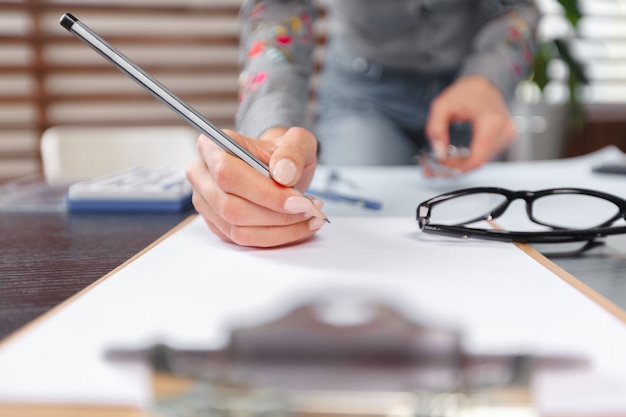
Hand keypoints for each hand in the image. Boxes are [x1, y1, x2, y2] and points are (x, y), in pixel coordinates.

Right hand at [185, 126, 325, 246]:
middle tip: (310, 210)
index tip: (300, 201)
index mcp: (211, 146)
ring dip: (280, 230)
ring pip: (238, 230)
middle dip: (276, 215)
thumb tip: (283, 174)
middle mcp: (201, 175)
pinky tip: (299, 226)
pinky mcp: (217, 225)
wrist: (279, 168)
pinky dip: (276, 237)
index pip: (229, 175)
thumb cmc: (283, 153)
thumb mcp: (298, 141)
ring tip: (310, 217)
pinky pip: (244, 241)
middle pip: (231, 207)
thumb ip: (293, 151)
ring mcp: (206, 203)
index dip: (265, 193)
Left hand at [424, 75, 515, 174]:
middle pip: (478, 162)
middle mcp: (504, 129)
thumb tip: (439, 153)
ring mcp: (507, 135)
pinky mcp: (506, 138)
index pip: (477, 158)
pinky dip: (469, 159)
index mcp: (491, 121)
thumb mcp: (441, 106)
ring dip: (461, 165)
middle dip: (454, 168)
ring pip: (481, 161)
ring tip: (443, 160)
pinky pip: (485, 156)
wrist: (482, 85)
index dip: (456, 167)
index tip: (439, 166)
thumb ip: (435, 129)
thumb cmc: (465, 93)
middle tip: (434, 167)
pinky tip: (456, 156)